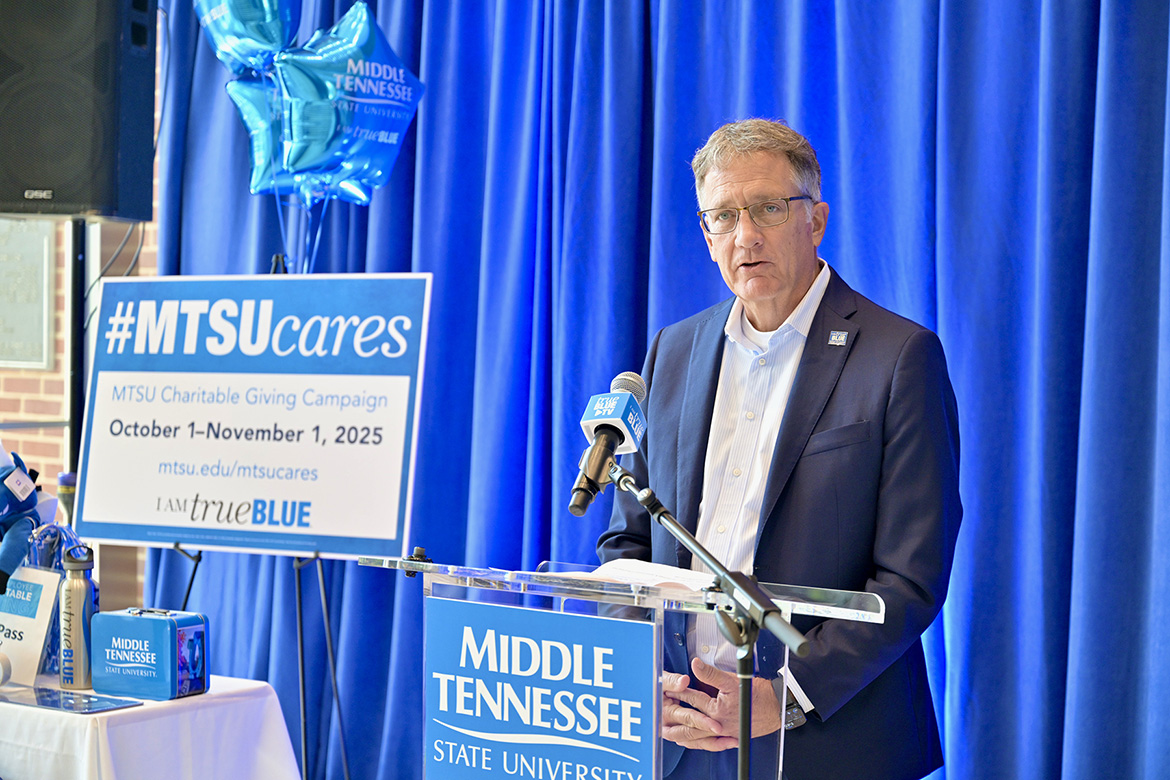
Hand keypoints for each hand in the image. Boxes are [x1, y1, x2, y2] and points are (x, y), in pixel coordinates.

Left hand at [660, 658, 783, 750]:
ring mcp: (724, 732)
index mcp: (716, 709)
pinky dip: (699, 743)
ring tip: (669, 733)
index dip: (678, 693)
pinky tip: (693, 741)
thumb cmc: (759, 695)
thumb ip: (711, 674)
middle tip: (659, 718)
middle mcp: (718, 723)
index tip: (666, 690)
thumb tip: (695, 664)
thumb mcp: (733, 680)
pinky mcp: (730, 737)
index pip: (691, 699)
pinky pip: (710, 744)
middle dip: (673, 721)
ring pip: (698, 737)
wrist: (777, 708)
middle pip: (689, 724)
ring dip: (682, 735)